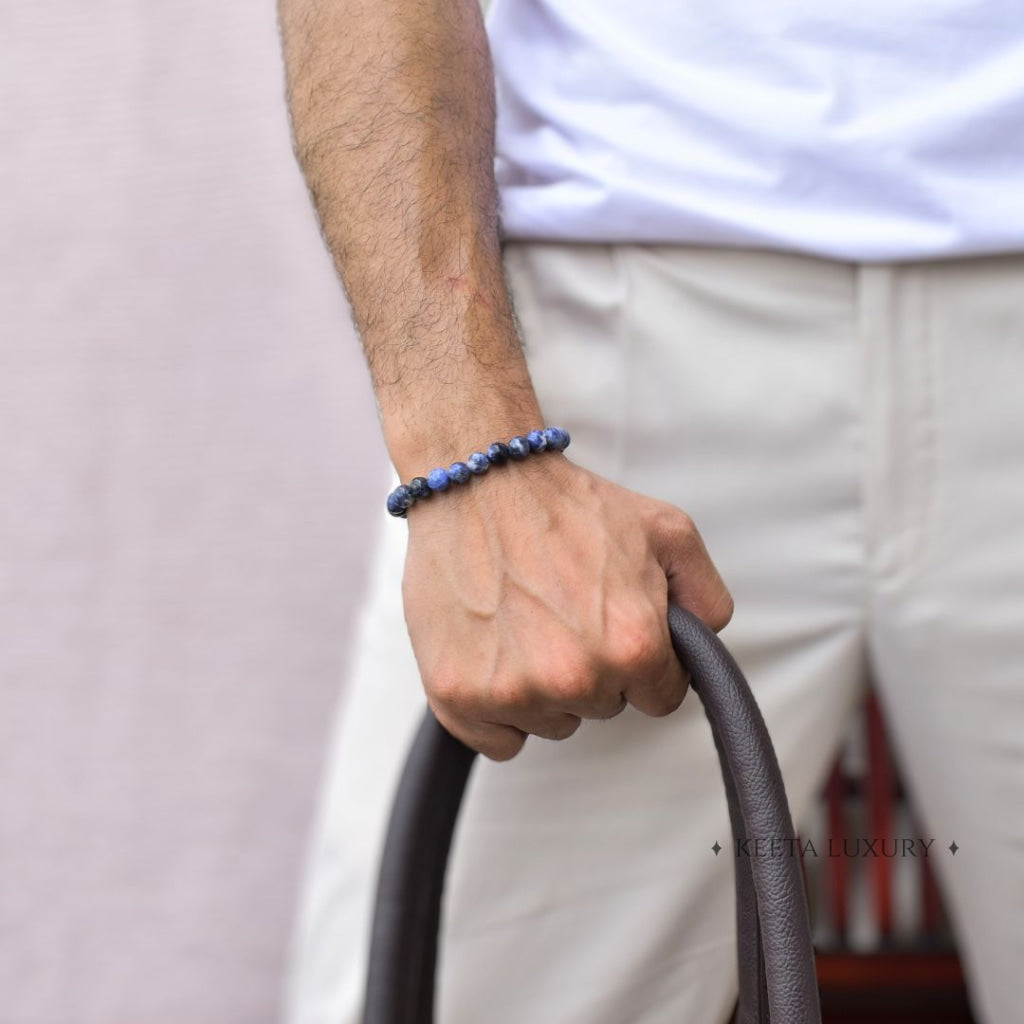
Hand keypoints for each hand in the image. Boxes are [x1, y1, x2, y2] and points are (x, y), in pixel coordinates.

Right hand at [402, 454, 733, 759]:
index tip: (613, 625)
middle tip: (563, 609)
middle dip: (593, 668)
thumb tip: (705, 643)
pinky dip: (497, 710)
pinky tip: (496, 654)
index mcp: (632, 645)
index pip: (660, 698)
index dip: (642, 658)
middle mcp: (574, 677)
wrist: (478, 481)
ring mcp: (511, 691)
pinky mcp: (457, 696)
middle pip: (604, 709)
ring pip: (551, 724)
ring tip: (524, 621)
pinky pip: (499, 741)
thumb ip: (707, 597)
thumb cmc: (564, 504)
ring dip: (544, 688)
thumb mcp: (667, 531)